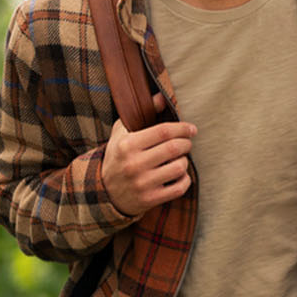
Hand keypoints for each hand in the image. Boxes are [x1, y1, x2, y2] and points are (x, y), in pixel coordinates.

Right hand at [102, 93, 195, 216]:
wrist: (105, 191)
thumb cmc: (118, 156)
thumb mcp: (122, 132)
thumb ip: (143, 113)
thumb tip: (163, 97)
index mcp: (128, 145)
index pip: (164, 131)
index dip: (183, 128)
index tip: (192, 129)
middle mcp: (134, 164)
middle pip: (174, 148)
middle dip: (186, 143)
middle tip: (186, 143)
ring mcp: (142, 184)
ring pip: (179, 167)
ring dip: (185, 161)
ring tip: (179, 159)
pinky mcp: (150, 199)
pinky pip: (180, 187)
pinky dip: (185, 179)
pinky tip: (178, 175)